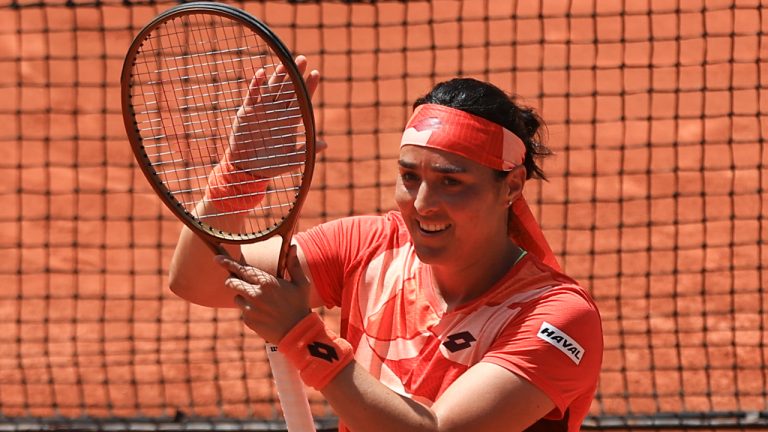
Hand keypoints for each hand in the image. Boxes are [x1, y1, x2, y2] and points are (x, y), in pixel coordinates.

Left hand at [215, 246, 310, 343]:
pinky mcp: (247, 320)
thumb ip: (293, 264)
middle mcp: (255, 294)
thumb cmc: (300, 305)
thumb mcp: (301, 283)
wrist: (296, 333)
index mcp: (267, 282)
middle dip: (232, 280)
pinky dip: (249, 310)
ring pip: (237, 297)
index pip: (242, 269)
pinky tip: (263, 314)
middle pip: (231, 282)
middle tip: (237, 281)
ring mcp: (249, 308)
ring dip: (244, 296)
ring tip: (260, 302)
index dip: (228, 263)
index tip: (217, 258)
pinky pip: (242, 311)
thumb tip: (293, 246)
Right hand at [227, 55, 324, 176]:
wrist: (247, 168)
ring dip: (278, 75)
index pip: (302, 100)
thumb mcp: (291, 159)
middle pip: (288, 89)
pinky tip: (262, 72)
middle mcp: (278, 111)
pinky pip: (253, 93)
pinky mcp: (248, 110)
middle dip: (295, 75)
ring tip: (286, 62)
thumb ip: (306, 151)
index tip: (316, 73)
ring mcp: (263, 109)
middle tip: (303, 59)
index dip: (309, 87)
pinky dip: (257, 83)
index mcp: (290, 121)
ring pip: (272, 88)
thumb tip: (325, 145)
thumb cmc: (271, 164)